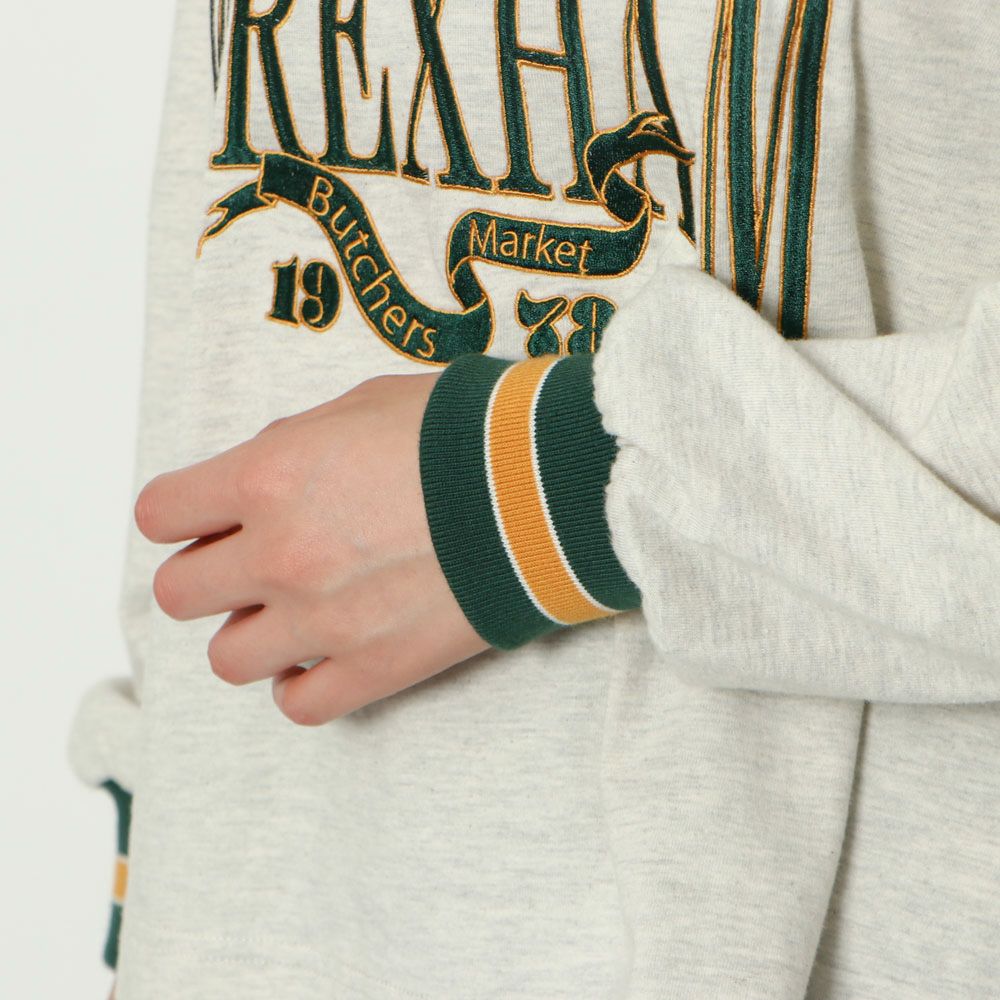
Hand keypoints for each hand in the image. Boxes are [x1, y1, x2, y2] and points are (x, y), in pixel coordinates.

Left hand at [135, 372, 490, 724]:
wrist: (550, 487)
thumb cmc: (464, 432)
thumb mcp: (364, 406)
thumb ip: (294, 444)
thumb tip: (265, 475)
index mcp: (268, 477)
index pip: (160, 514)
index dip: (181, 515)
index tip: (207, 517)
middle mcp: (281, 554)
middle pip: (178, 593)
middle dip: (208, 576)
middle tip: (251, 564)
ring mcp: (325, 620)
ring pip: (227, 659)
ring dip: (252, 634)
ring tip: (295, 614)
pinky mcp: (376, 668)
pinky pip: (298, 706)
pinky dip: (302, 684)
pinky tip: (328, 655)